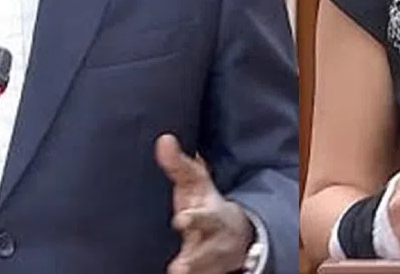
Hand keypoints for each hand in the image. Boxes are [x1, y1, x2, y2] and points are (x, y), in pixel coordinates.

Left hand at [155, 134, 253, 273]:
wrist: (235, 235)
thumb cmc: (206, 204)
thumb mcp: (196, 183)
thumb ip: (179, 165)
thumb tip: (163, 139)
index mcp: (210, 215)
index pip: (204, 217)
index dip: (194, 219)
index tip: (180, 220)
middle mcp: (213, 240)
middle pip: (206, 249)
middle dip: (194, 257)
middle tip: (178, 266)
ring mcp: (210, 260)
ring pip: (203, 268)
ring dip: (192, 271)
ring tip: (175, 273)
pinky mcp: (207, 272)